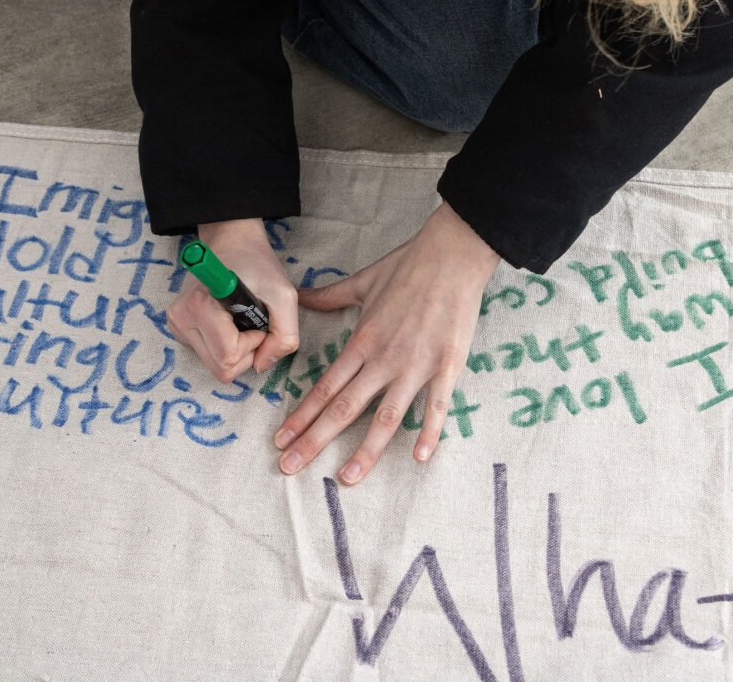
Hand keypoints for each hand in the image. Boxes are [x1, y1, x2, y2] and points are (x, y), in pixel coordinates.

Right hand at [166, 218, 298, 381]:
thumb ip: (284, 336)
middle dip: (246, 353)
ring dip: (237, 351)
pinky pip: (209, 356)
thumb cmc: (258, 266)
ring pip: (215, 366)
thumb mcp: (284, 296)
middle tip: (253, 324)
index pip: (229, 357)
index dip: (253, 345)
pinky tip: (230, 323)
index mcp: (199, 307)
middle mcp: (181, 319)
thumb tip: (263, 365)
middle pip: (221, 368)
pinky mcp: (179, 330)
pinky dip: (226, 346)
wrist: (233, 245)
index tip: (257, 319)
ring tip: (241, 321)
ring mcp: (177, 326)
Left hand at [274, 201, 499, 484]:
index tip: (281, 440)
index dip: (300, 416)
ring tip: (347, 478)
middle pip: (343, 409)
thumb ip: (329, 295)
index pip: (324, 387)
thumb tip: (301, 296)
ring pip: (385, 417)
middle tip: (289, 468)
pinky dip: (429, 432)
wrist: (451, 255)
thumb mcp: (362, 281)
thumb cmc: (407, 266)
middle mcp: (383, 359)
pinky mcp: (446, 366)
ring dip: (366, 450)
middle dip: (314, 441)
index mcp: (361, 341)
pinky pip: (436, 405)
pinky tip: (420, 458)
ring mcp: (415, 365)